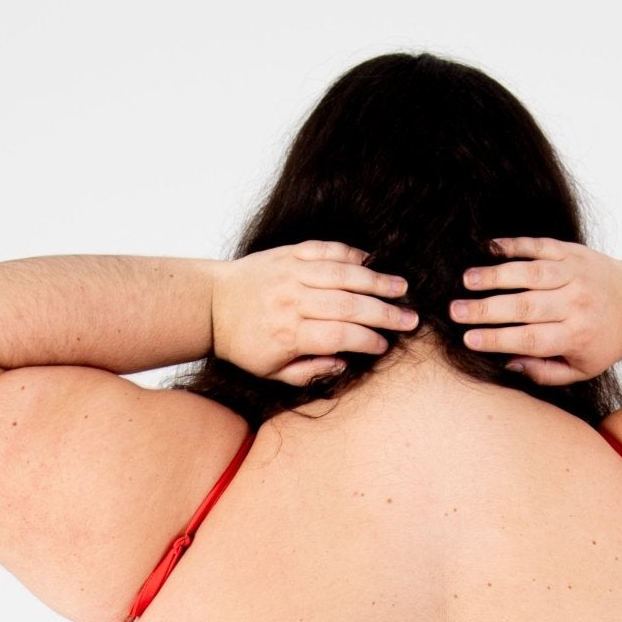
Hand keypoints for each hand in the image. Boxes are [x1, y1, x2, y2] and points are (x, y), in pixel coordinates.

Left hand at [209, 240, 418, 384]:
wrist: (211, 304)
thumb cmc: (244, 343)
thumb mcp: (272, 372)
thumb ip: (309, 371)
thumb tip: (343, 363)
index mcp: (289, 333)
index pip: (339, 336)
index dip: (367, 341)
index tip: (384, 346)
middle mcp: (292, 301)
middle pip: (348, 305)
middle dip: (384, 313)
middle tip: (409, 320)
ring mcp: (291, 273)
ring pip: (342, 274)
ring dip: (376, 281)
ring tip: (401, 288)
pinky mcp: (289, 254)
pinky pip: (326, 250)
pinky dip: (350, 255)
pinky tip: (371, 263)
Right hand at [449, 236, 621, 385]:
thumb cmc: (602, 341)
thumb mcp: (581, 369)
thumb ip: (544, 372)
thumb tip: (508, 363)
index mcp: (577, 336)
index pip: (531, 338)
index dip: (498, 339)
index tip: (468, 339)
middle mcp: (577, 303)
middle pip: (526, 306)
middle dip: (487, 309)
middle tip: (455, 310)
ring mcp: (576, 274)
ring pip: (530, 273)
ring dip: (496, 275)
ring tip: (466, 279)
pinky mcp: (573, 252)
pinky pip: (540, 246)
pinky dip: (514, 246)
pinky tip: (488, 249)